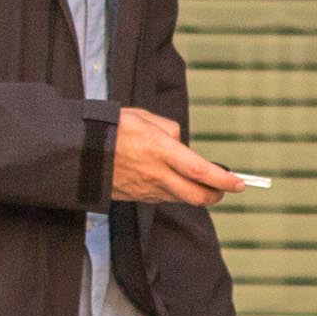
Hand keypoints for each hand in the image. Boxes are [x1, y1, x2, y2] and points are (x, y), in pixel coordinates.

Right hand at [108, 107, 245, 207]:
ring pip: (180, 198)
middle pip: (196, 195)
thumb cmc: (109, 127)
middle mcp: (155, 173)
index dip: (223, 179)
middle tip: (225, 187)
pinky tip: (169, 179)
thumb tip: (180, 144)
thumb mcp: (143, 117)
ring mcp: (145, 189)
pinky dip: (173, 191)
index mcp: (159, 149)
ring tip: (198, 180)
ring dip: (194, 192)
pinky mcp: (135, 197)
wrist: (77, 150)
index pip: (199, 170)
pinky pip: (162, 197)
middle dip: (216, 194)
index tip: (239, 182)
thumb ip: (168, 130)